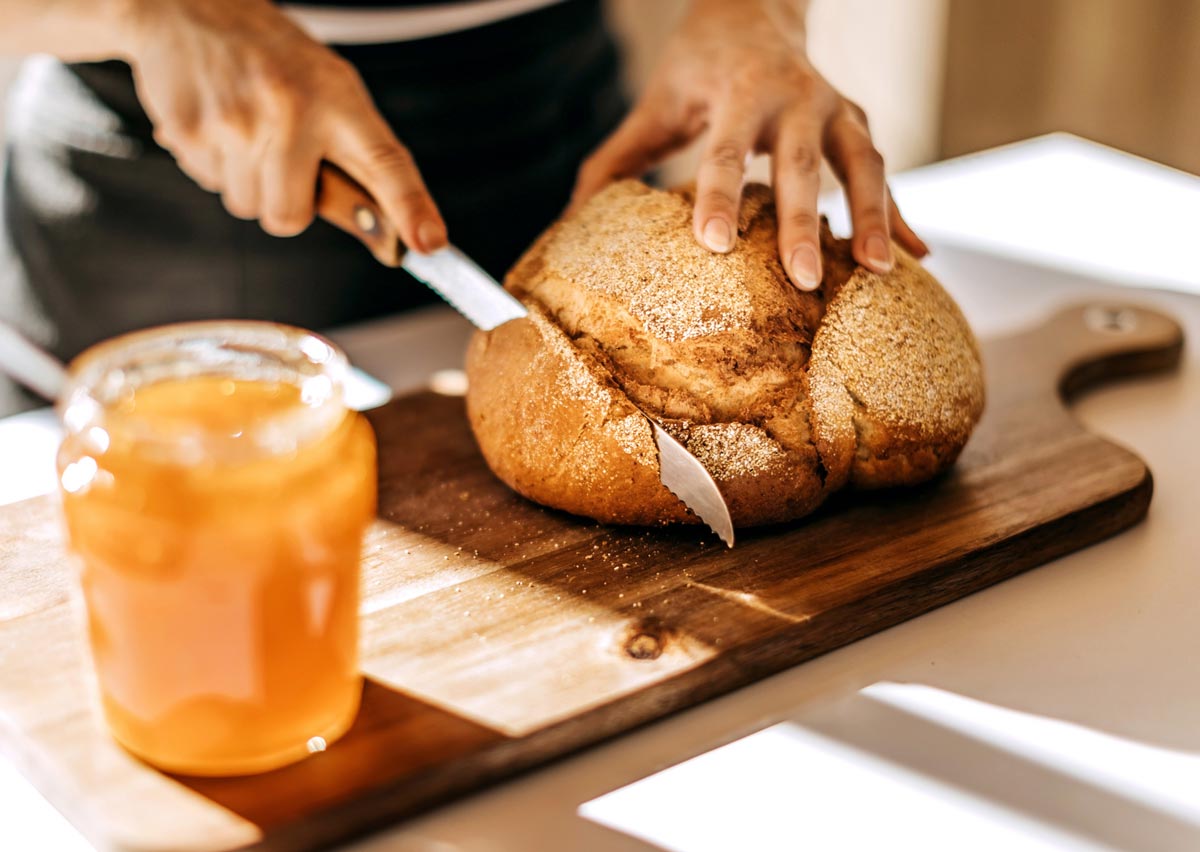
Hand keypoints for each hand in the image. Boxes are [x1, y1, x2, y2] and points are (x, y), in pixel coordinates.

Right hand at [123, 0, 446, 249]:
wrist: (189, 7)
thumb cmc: (272, 57)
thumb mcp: (331, 88)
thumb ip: (356, 154)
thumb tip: (389, 231)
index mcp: (337, 99)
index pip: (385, 163)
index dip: (411, 208)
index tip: (429, 243)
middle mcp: (291, 111)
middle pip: (290, 217)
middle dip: (286, 203)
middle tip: (282, 159)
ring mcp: (237, 123)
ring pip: (248, 207)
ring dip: (249, 182)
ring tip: (247, 131)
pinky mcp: (190, 132)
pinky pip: (210, 185)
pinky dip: (214, 164)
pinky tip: (219, 123)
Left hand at [571, 0, 927, 289]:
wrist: (757, 7)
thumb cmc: (700, 64)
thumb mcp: (657, 102)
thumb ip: (618, 159)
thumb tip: (571, 220)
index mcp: (737, 91)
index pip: (723, 151)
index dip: (717, 197)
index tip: (713, 245)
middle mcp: (794, 97)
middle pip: (800, 165)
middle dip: (801, 223)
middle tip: (800, 280)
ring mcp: (835, 108)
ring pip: (863, 164)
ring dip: (874, 217)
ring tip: (880, 272)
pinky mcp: (857, 124)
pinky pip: (882, 173)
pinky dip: (901, 214)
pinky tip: (920, 257)